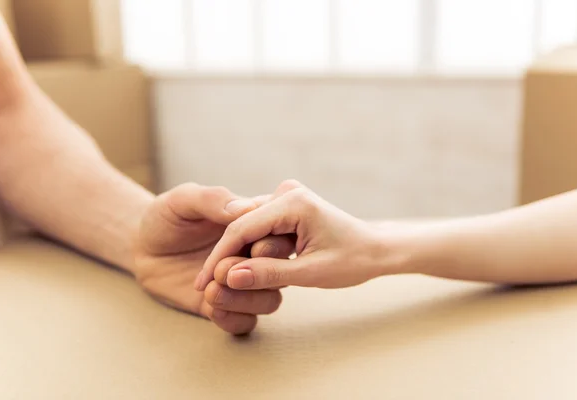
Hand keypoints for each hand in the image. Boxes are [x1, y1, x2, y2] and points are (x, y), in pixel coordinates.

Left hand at [133, 183, 293, 334]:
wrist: (143, 247)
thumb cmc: (167, 216)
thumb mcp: (184, 200)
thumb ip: (212, 199)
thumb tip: (244, 208)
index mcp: (255, 227)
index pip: (281, 237)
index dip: (271, 245)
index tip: (250, 247)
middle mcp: (255, 257)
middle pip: (282, 272)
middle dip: (257, 275)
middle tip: (221, 271)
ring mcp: (243, 284)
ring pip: (270, 301)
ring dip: (246, 300)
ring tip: (212, 291)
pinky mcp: (227, 307)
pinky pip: (246, 323)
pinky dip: (234, 320)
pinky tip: (211, 308)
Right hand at [195, 180, 387, 290]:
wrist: (375, 249)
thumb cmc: (352, 260)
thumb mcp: (310, 273)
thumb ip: (269, 274)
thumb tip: (230, 278)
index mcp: (294, 202)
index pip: (242, 229)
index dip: (219, 258)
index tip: (202, 282)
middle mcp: (287, 192)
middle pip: (241, 226)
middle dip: (225, 256)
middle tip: (204, 286)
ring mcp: (286, 196)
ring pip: (248, 227)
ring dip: (236, 253)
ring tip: (218, 281)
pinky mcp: (286, 206)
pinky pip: (259, 227)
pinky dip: (250, 248)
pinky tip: (238, 268)